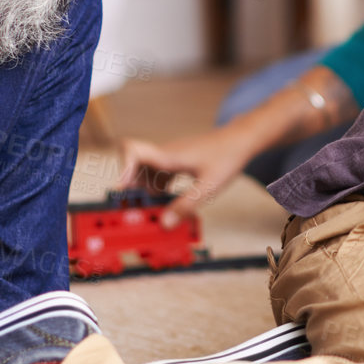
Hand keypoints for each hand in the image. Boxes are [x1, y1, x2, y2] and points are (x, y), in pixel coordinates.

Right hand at [118, 130, 252, 224]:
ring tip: (154, 208)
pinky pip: (158, 172)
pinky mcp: (177, 159)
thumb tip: (165, 223)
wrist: (241, 139)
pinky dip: (157, 186)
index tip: (123, 191)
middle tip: (139, 207)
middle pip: (134, 166)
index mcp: (168, 156)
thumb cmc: (227, 157)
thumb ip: (185, 205)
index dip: (122, 169)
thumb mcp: (208, 187)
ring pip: (146, 170)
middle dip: (132, 187)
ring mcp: (170, 155)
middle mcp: (165, 153)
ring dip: (145, 188)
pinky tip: (167, 199)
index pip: (131, 150)